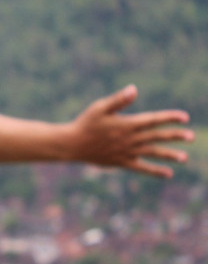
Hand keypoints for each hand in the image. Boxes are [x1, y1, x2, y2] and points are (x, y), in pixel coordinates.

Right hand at [68, 85, 193, 177]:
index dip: (169, 118)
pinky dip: (154, 171)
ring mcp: (126, 152)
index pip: (153, 120)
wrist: (72, 144)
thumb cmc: (85, 123)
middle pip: (156, 137)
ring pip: (152, 153)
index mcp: (126, 124)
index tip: (184, 117)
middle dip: (174, 136)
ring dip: (169, 155)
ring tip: (184, 158)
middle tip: (191, 136)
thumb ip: (118, 100)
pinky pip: (141, 167)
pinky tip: (168, 173)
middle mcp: (129, 139)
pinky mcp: (121, 162)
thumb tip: (134, 89)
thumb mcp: (100, 108)